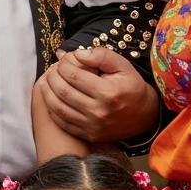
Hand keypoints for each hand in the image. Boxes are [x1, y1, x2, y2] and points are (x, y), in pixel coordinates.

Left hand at [35, 48, 159, 142]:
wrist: (144, 116)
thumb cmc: (131, 87)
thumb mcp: (123, 65)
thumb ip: (101, 56)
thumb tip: (77, 53)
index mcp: (107, 92)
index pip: (73, 76)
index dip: (62, 66)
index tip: (61, 61)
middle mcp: (98, 111)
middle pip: (63, 92)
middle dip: (52, 78)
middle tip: (51, 70)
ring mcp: (92, 126)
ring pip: (59, 109)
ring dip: (47, 94)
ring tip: (46, 82)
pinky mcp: (89, 135)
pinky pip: (63, 124)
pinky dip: (52, 111)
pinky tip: (51, 100)